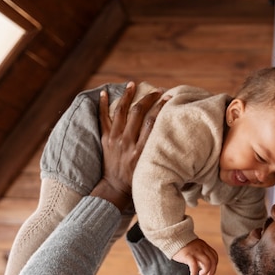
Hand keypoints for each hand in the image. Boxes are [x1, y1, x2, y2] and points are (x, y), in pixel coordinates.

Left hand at [91, 82, 163, 211]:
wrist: (115, 189)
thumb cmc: (137, 181)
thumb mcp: (151, 167)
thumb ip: (158, 152)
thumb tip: (172, 136)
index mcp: (141, 150)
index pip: (153, 122)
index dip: (161, 107)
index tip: (169, 98)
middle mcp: (128, 142)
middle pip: (138, 113)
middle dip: (149, 98)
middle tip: (157, 91)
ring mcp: (115, 140)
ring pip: (121, 111)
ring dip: (127, 95)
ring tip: (132, 84)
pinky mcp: (105, 140)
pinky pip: (102, 118)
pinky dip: (103, 104)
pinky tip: (104, 92)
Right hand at [173, 238, 218, 274]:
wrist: (173, 237)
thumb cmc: (182, 246)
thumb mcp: (195, 249)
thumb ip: (200, 256)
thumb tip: (203, 268)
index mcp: (204, 246)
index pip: (214, 256)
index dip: (214, 266)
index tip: (210, 273)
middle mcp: (202, 248)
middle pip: (212, 260)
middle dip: (212, 270)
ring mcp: (195, 251)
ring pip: (207, 262)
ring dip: (206, 270)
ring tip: (200, 274)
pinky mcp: (187, 255)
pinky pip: (194, 264)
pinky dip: (195, 271)